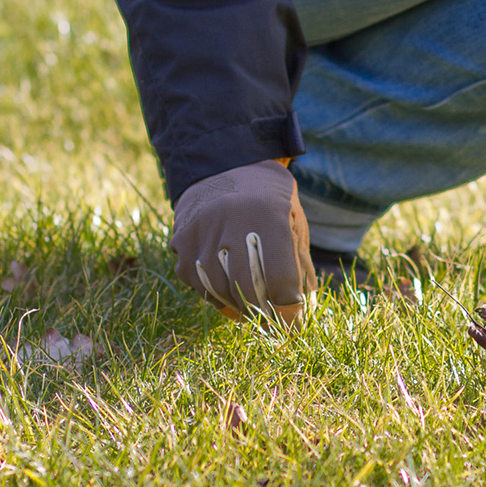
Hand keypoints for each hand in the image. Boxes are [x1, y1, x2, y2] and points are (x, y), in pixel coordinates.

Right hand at [170, 159, 316, 325]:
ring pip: (219, 291)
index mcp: (268, 215)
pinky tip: (229, 289)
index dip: (289, 308)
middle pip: (248, 289)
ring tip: (254, 310)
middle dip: (264, 313)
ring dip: (239, 307)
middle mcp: (231, 223)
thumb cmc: (269, 196)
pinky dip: (215, 293)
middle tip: (274, 322)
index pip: (279, 278)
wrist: (225, 163)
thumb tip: (304, 302)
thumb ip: (299, 260)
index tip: (294, 322)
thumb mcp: (293, 218)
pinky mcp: (180, 241)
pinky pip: (197, 283)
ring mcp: (201, 232)